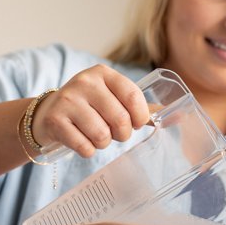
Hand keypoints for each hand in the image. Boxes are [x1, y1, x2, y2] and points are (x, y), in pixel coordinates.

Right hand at [30, 65, 152, 157]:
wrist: (47, 114)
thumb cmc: (88, 108)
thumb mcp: (112, 99)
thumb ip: (141, 108)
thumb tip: (179, 116)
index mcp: (103, 73)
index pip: (133, 96)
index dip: (140, 117)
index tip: (136, 124)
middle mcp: (85, 82)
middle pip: (120, 119)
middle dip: (122, 134)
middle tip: (114, 133)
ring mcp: (68, 100)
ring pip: (102, 135)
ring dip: (103, 143)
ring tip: (95, 135)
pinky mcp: (55, 121)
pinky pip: (84, 147)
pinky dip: (87, 150)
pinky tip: (81, 140)